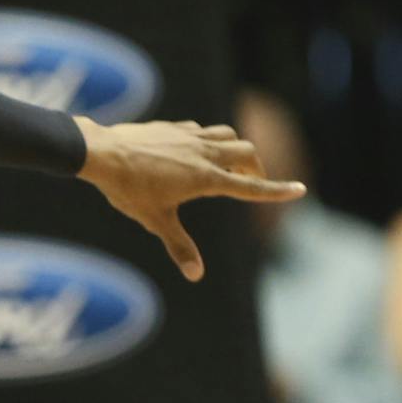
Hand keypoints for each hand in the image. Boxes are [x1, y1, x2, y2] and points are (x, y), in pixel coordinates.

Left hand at [77, 117, 303, 279]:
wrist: (102, 153)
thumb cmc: (128, 189)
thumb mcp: (156, 220)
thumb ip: (179, 246)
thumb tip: (196, 275)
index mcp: (206, 177)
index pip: (250, 186)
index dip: (276, 190)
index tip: (299, 190)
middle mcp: (203, 153)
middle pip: (246, 153)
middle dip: (255, 168)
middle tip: (251, 182)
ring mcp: (189, 136)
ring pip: (228, 134)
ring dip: (235, 148)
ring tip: (228, 164)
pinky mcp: (173, 127)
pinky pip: (202, 129)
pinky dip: (209, 139)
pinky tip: (195, 150)